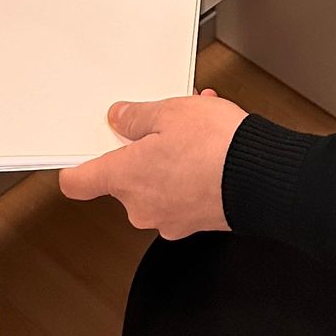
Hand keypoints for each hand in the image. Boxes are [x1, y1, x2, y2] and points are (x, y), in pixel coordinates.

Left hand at [58, 89, 245, 237]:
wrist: (260, 177)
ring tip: (198, 129)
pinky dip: (189, 173)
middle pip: (124, 178)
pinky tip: (210, 148)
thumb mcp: (171, 112)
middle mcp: (140, 206)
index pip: (77, 182)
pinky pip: (179, 193)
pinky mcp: (192, 223)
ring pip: (155, 183)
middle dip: (141, 150)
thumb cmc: (216, 147)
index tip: (75, 158)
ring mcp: (166, 218)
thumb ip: (137, 117)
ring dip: (169, 159)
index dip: (74, 167)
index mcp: (124, 178)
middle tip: (163, 125)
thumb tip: (121, 118)